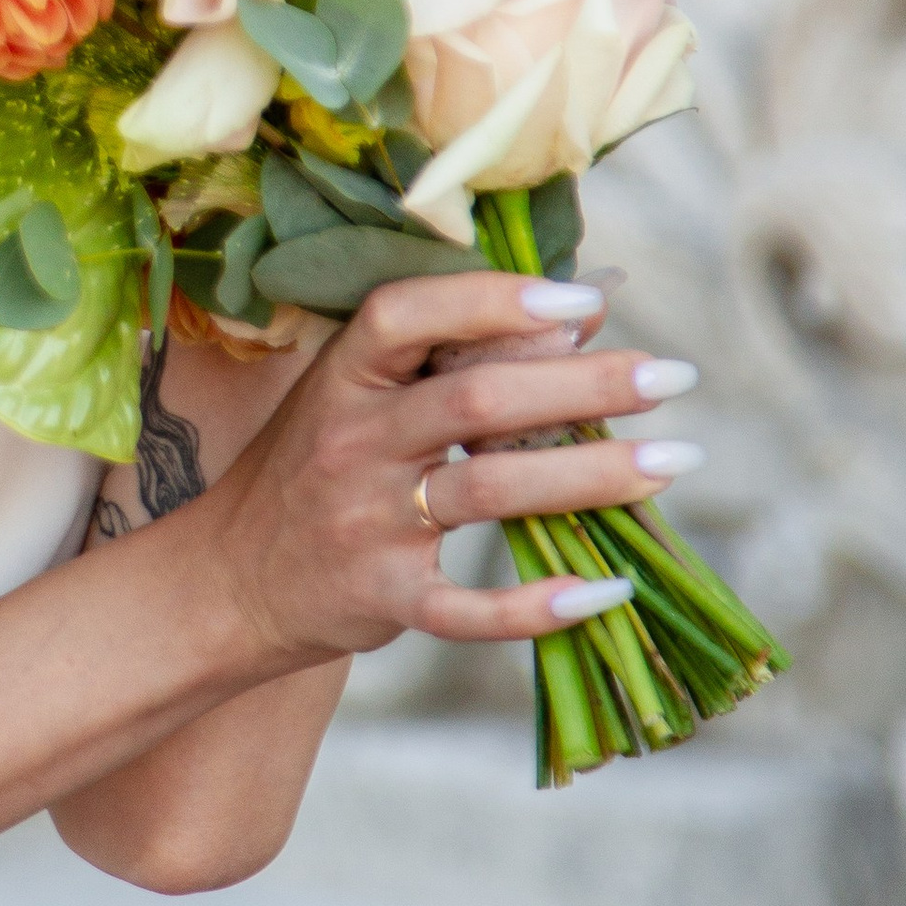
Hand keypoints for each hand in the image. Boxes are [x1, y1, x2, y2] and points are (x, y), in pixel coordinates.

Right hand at [205, 271, 694, 664]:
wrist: (231, 579)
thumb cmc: (318, 467)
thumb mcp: (366, 395)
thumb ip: (462, 350)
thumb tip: (586, 306)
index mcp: (345, 375)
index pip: (409, 314)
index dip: (494, 299)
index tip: (583, 301)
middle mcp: (351, 441)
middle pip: (475, 400)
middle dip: (584, 385)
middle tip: (672, 375)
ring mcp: (365, 522)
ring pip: (487, 492)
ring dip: (590, 476)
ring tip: (674, 461)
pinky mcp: (382, 597)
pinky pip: (466, 606)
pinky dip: (537, 605)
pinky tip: (607, 591)